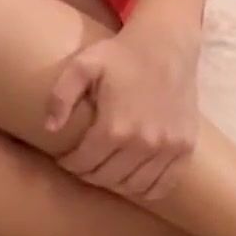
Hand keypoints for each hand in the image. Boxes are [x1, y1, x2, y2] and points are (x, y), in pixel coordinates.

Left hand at [44, 22, 199, 200]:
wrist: (166, 45)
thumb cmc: (121, 55)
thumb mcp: (83, 65)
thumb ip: (61, 96)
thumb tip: (50, 129)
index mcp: (115, 127)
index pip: (84, 163)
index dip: (69, 164)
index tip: (64, 158)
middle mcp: (144, 144)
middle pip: (107, 178)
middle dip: (88, 174)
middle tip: (81, 165)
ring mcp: (168, 148)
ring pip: (134, 187)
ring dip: (114, 184)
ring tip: (104, 171)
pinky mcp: (185, 148)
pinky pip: (165, 185)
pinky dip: (146, 191)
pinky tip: (133, 181)